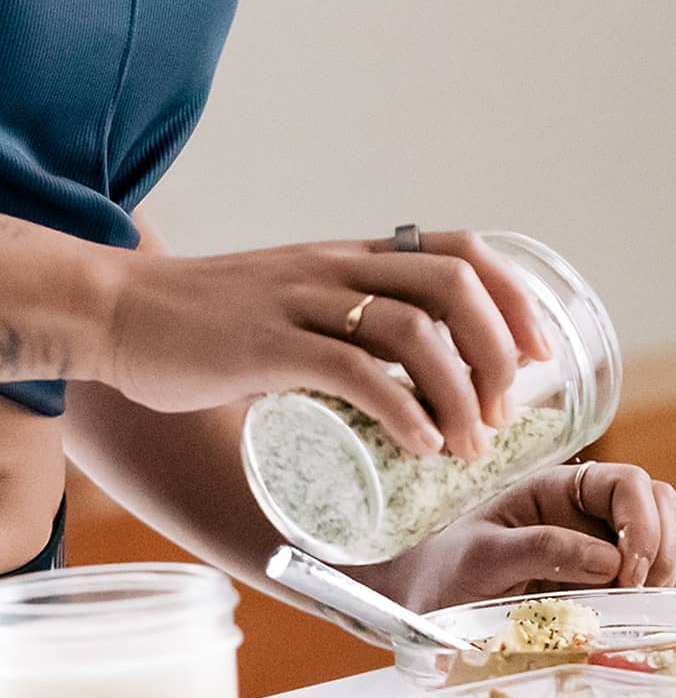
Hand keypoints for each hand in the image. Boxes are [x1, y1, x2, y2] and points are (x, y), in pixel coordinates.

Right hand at [100, 231, 549, 458]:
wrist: (116, 315)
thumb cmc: (213, 326)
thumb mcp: (299, 305)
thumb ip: (353, 329)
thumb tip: (420, 384)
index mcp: (354, 257)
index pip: (460, 251)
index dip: (512, 296)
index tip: (537, 351)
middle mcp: (337, 269)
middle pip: (451, 285)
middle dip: (497, 349)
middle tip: (507, 410)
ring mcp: (302, 303)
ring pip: (412, 331)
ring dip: (458, 393)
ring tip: (470, 446)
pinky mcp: (267, 346)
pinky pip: (352, 370)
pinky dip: (402, 410)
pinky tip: (422, 446)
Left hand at [372, 461, 675, 611]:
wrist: (420, 607)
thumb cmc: (442, 573)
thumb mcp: (481, 558)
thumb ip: (541, 550)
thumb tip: (611, 561)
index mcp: (558, 489)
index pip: (627, 484)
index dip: (641, 523)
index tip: (630, 572)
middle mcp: (585, 512)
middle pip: (657, 505)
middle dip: (660, 547)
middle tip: (638, 594)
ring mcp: (597, 547)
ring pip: (661, 539)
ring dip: (662, 572)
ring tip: (633, 609)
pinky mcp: (599, 584)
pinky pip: (644, 579)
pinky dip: (649, 596)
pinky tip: (626, 619)